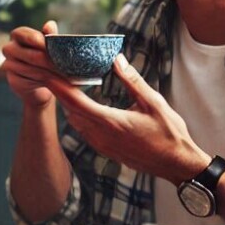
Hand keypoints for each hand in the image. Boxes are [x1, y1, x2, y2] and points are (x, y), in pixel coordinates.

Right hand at [1, 21, 60, 108]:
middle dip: (48, 62)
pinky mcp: (12, 80)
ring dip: (48, 74)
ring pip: (29, 69)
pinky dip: (40, 83)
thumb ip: (50, 35)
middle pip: (28, 54)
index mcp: (18, 36)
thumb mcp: (51, 46)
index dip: (35, 39)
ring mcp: (8, 65)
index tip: (49, 46)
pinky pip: (26, 81)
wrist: (45, 82)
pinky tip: (52, 84)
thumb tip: (50, 24)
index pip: (21, 33)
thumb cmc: (48, 58)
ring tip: (63, 78)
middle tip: (64, 67)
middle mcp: (10, 49)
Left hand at [47, 52, 208, 182]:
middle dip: (60, 91)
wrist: (177, 165)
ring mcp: (101, 144)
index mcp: (111, 122)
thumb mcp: (154, 103)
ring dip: (69, 104)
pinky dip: (78, 115)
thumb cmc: (169, 134)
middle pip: (70, 110)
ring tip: (66, 84)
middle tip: (54, 72)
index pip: (75, 102)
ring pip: (75, 121)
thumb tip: (116, 59)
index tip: (46, 72)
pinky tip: (82, 104)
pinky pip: (83, 130)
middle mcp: (101, 135)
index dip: (58, 87)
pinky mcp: (105, 149)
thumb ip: (132, 81)